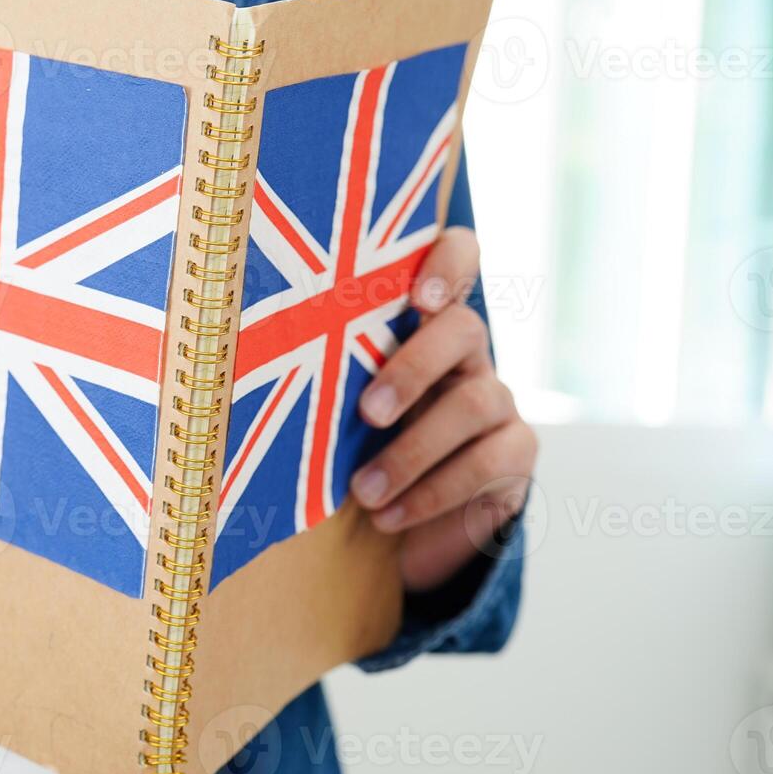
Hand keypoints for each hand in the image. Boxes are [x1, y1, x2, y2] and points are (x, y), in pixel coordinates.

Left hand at [350, 227, 536, 591]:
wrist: (398, 515)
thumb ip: (324, 369)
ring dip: (412, 452)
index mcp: (421, 321)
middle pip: (464, 330)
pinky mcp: (516, 453)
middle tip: (368, 414)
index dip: (449, 262)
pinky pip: (488, 465)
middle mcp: (467, 352)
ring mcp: (499, 399)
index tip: (419, 296)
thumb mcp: (333, 399)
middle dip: (414, 369)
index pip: (458, 256)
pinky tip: (389, 516)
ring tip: (363, 493)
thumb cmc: (349, 439)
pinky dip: (432, 495)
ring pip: (475, 403)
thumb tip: (257, 361)